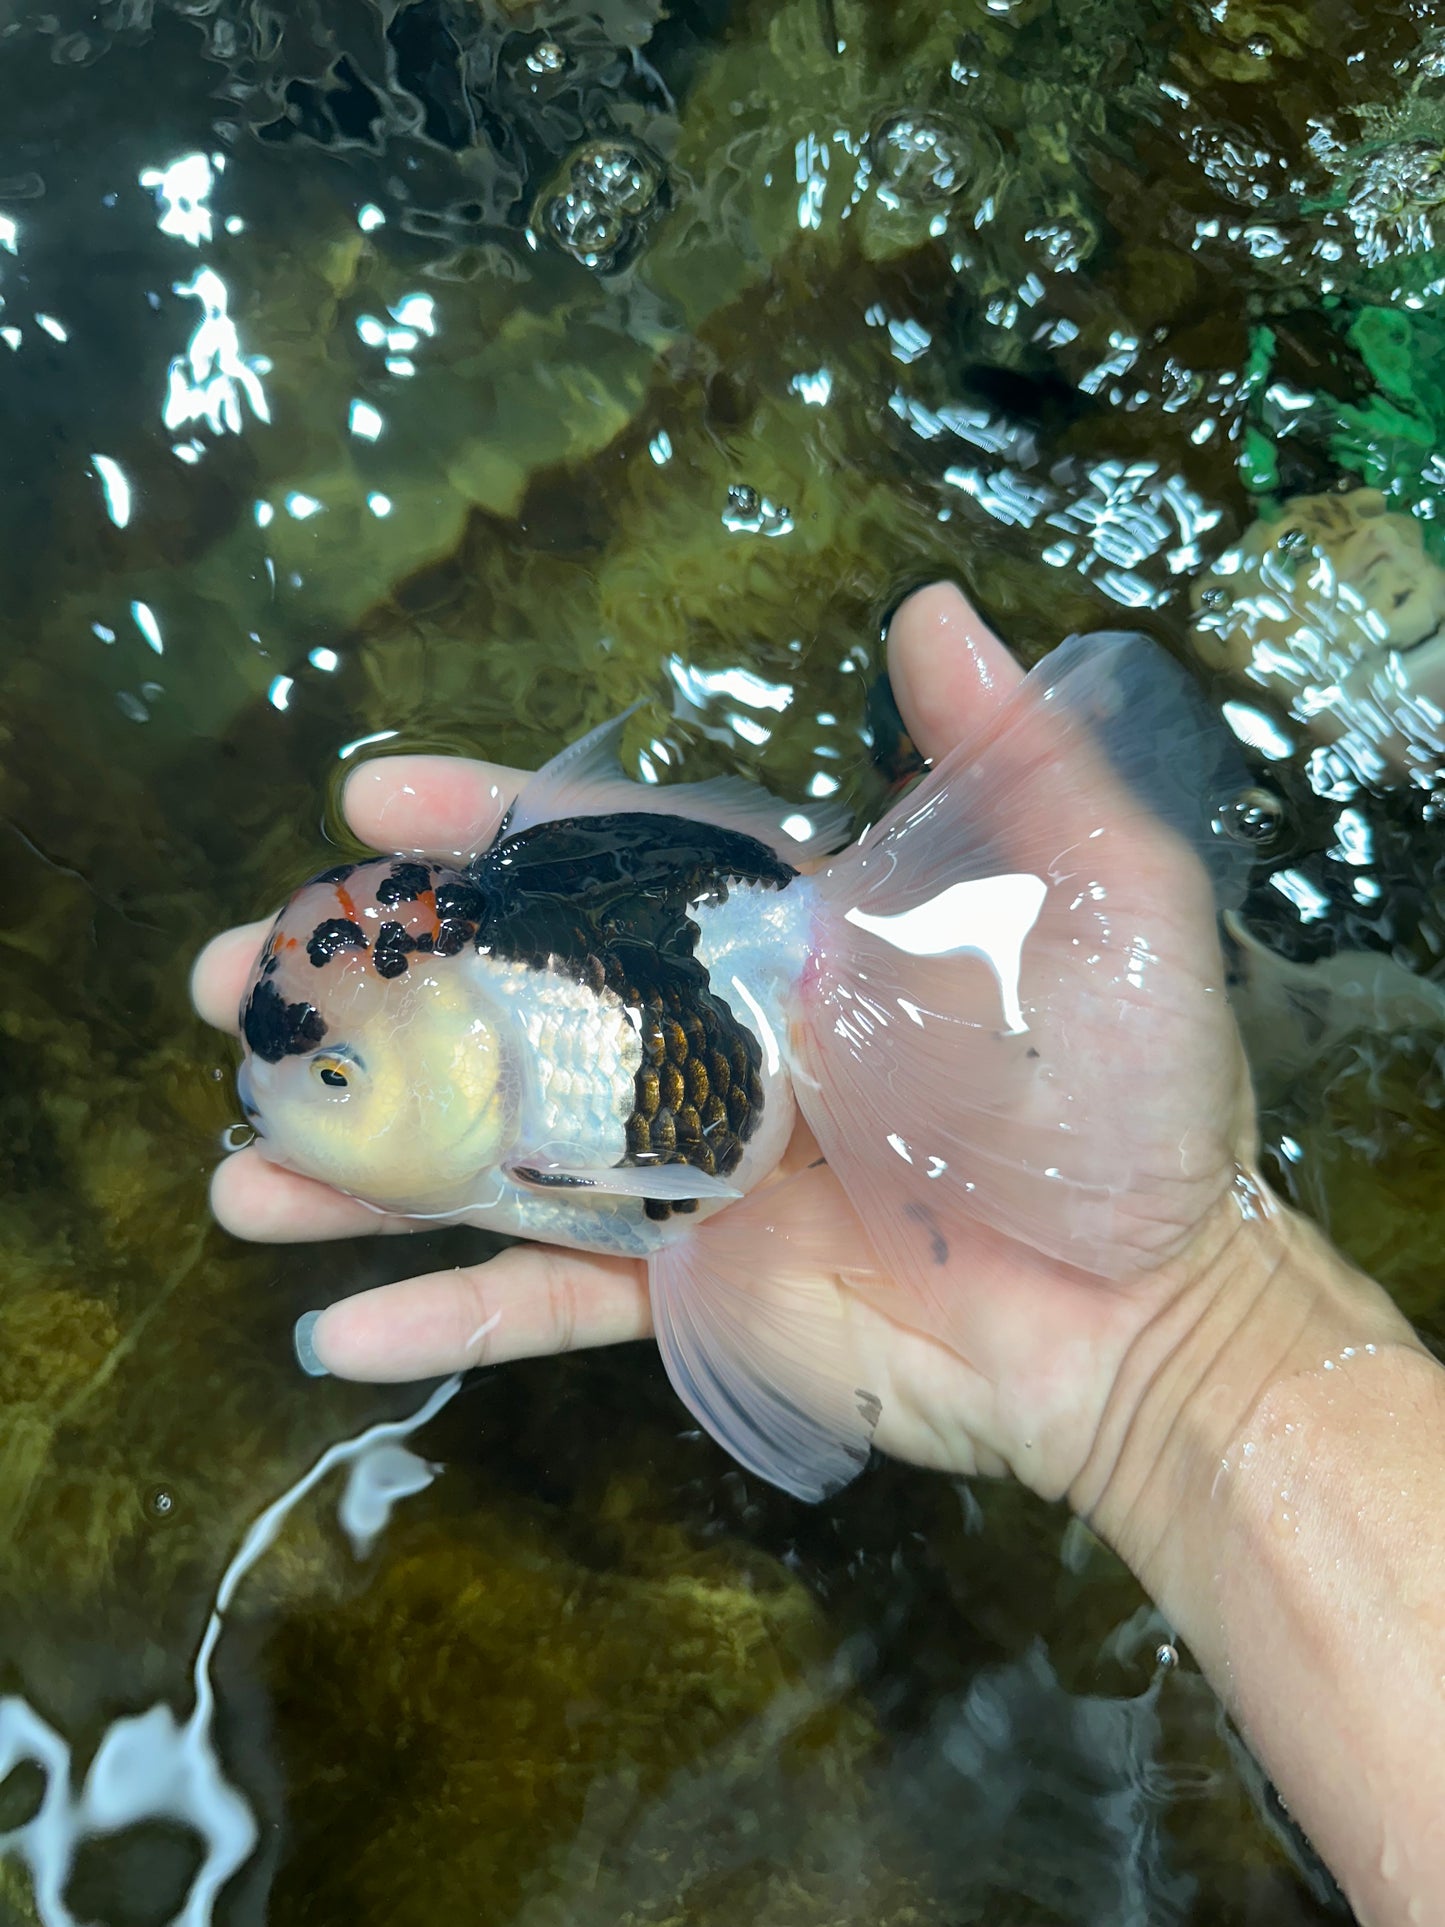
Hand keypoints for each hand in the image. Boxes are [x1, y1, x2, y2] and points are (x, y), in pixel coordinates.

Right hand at [193, 582, 1259, 1503]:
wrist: (1145, 1313)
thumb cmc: (1125, 1104)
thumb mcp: (1095, 900)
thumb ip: (1010, 761)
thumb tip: (928, 605)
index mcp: (782, 946)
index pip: (605, 864)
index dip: (484, 831)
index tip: (363, 809)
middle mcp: (711, 1050)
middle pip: (504, 1004)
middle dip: (365, 993)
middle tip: (233, 984)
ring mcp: (688, 1179)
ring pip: (493, 1159)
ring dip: (362, 1164)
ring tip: (237, 1162)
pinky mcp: (690, 1295)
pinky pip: (546, 1307)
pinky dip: (443, 1321)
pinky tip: (330, 1334)